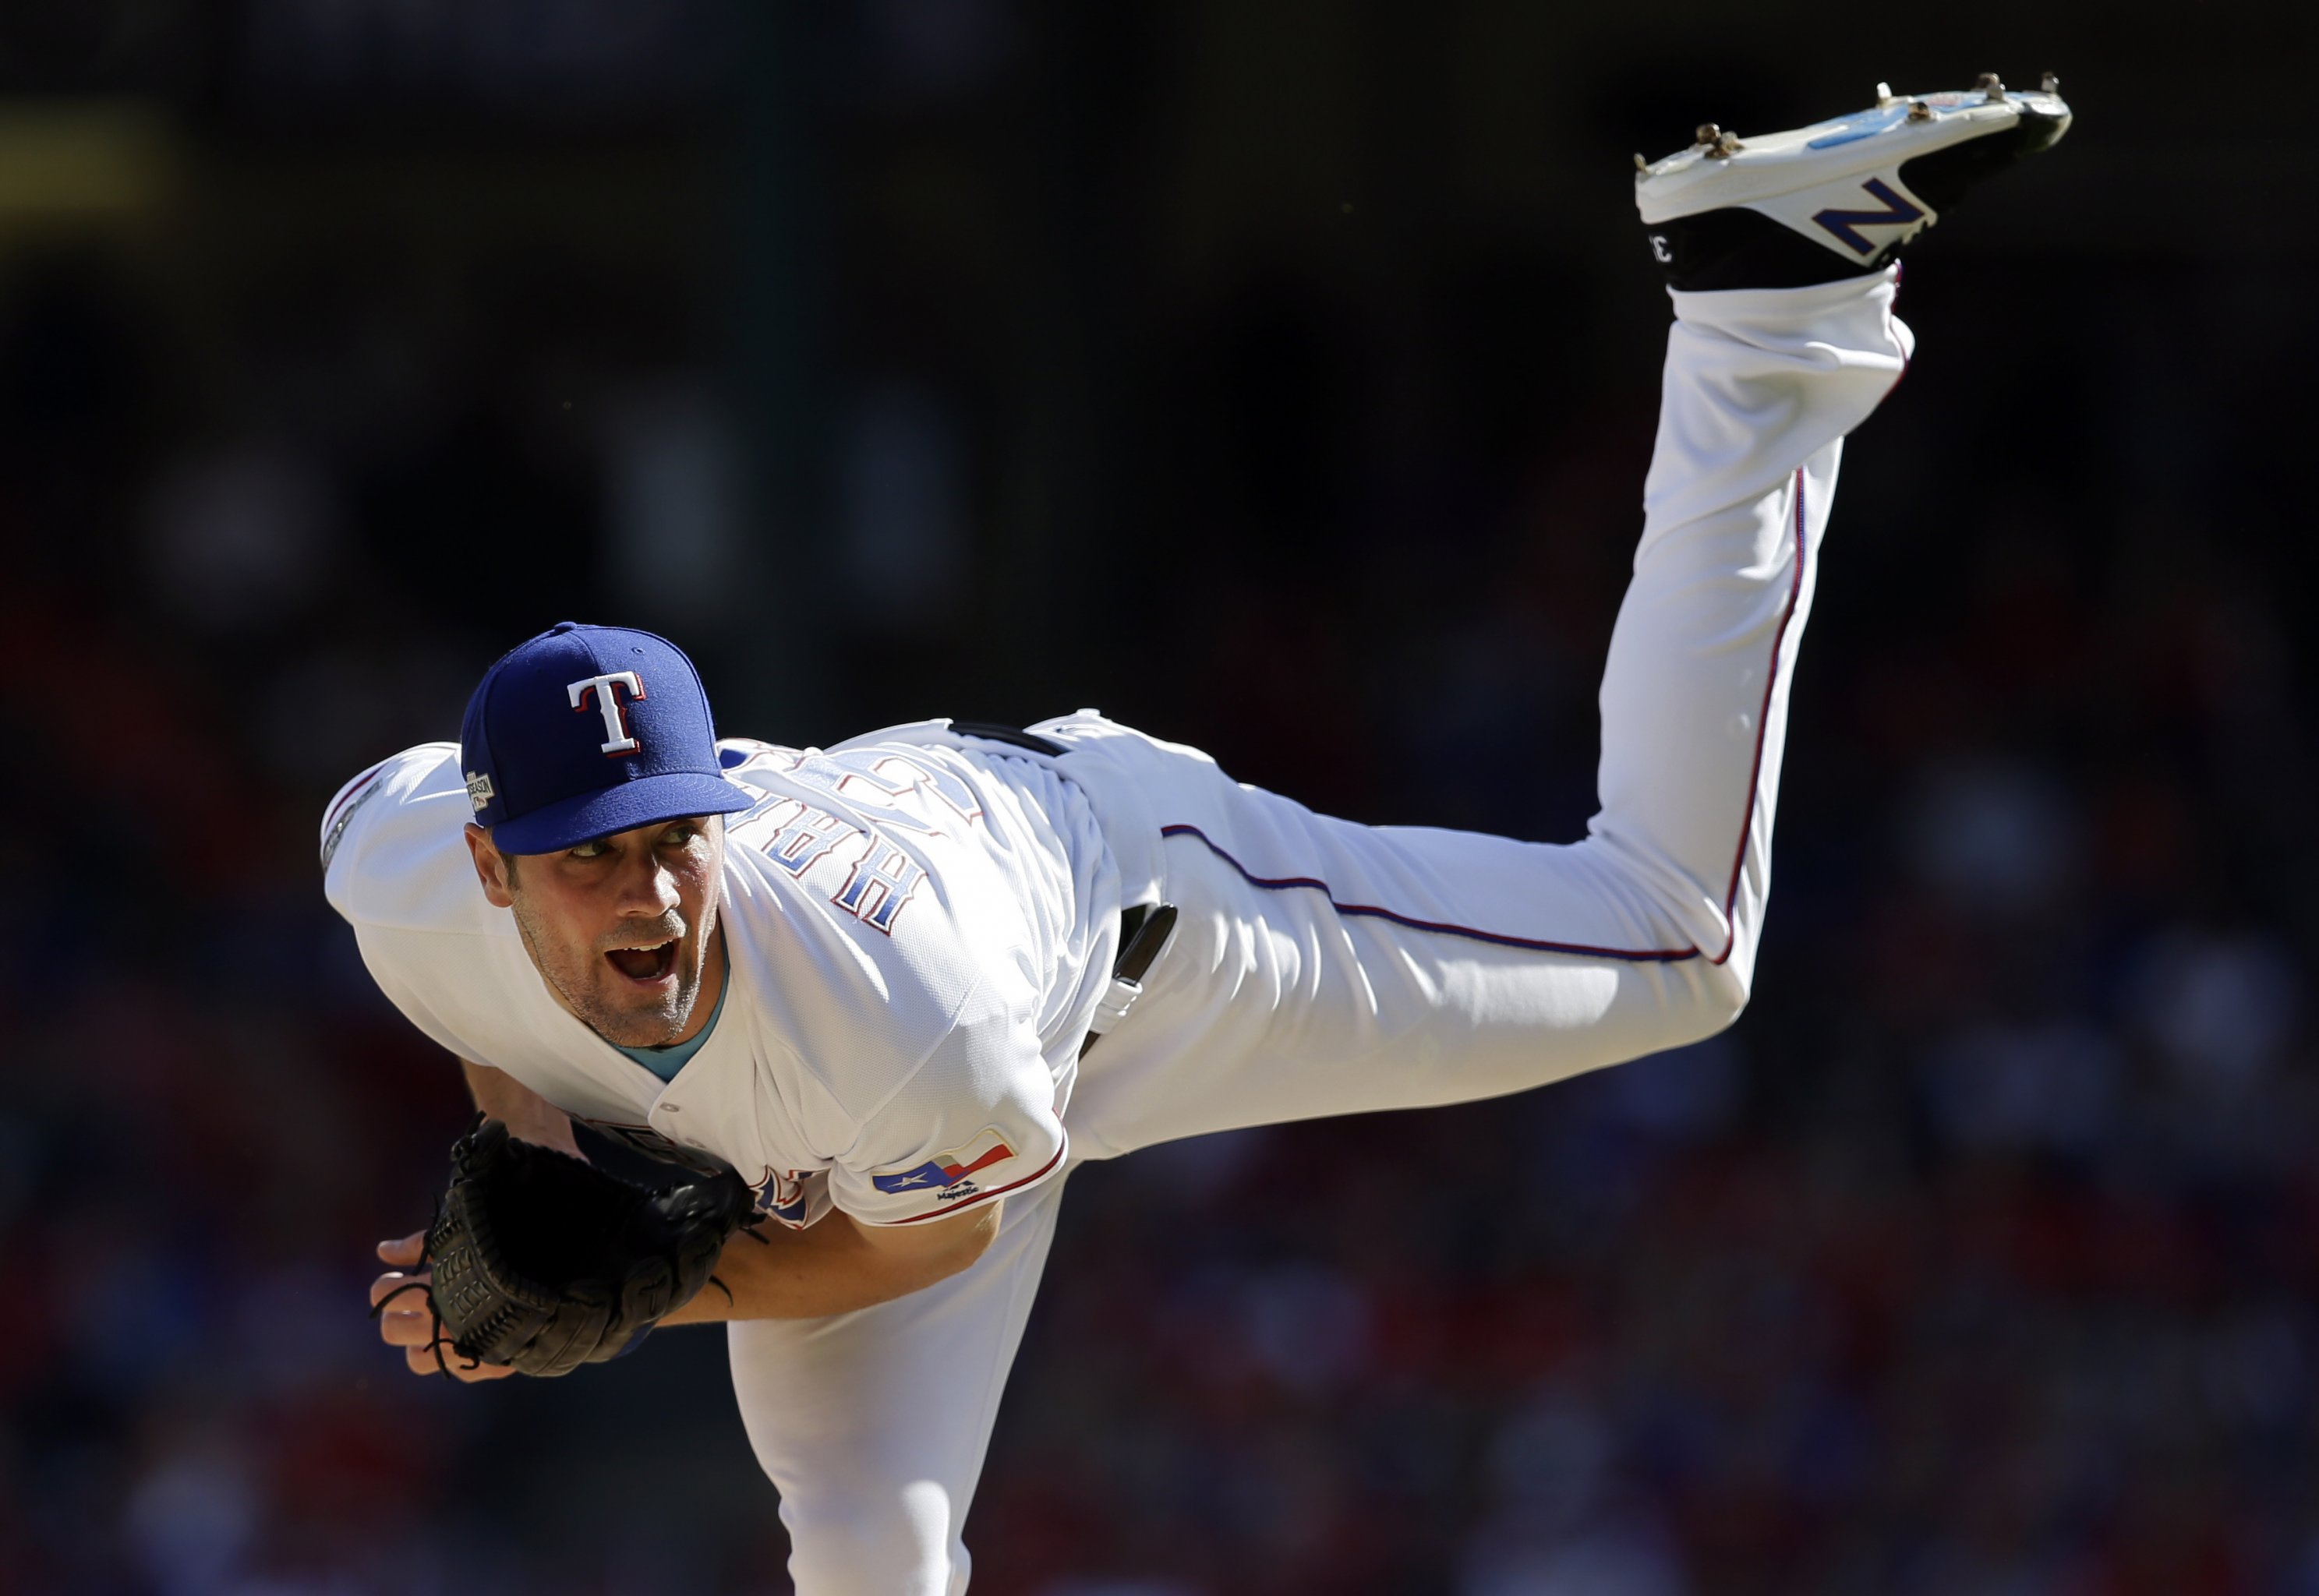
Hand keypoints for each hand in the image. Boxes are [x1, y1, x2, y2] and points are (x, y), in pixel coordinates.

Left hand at [368, 1233, 515, 1382]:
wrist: (564, 1279)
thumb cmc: (510, 1249)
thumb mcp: (463, 1237)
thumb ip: (421, 1244)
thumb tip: (382, 1250)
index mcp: (436, 1287)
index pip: (384, 1292)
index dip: (387, 1285)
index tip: (398, 1278)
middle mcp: (444, 1322)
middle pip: (391, 1330)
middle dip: (397, 1315)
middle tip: (415, 1303)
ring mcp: (465, 1349)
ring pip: (415, 1361)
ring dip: (422, 1343)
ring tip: (437, 1325)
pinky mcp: (487, 1366)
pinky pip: (454, 1370)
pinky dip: (456, 1354)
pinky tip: (467, 1336)